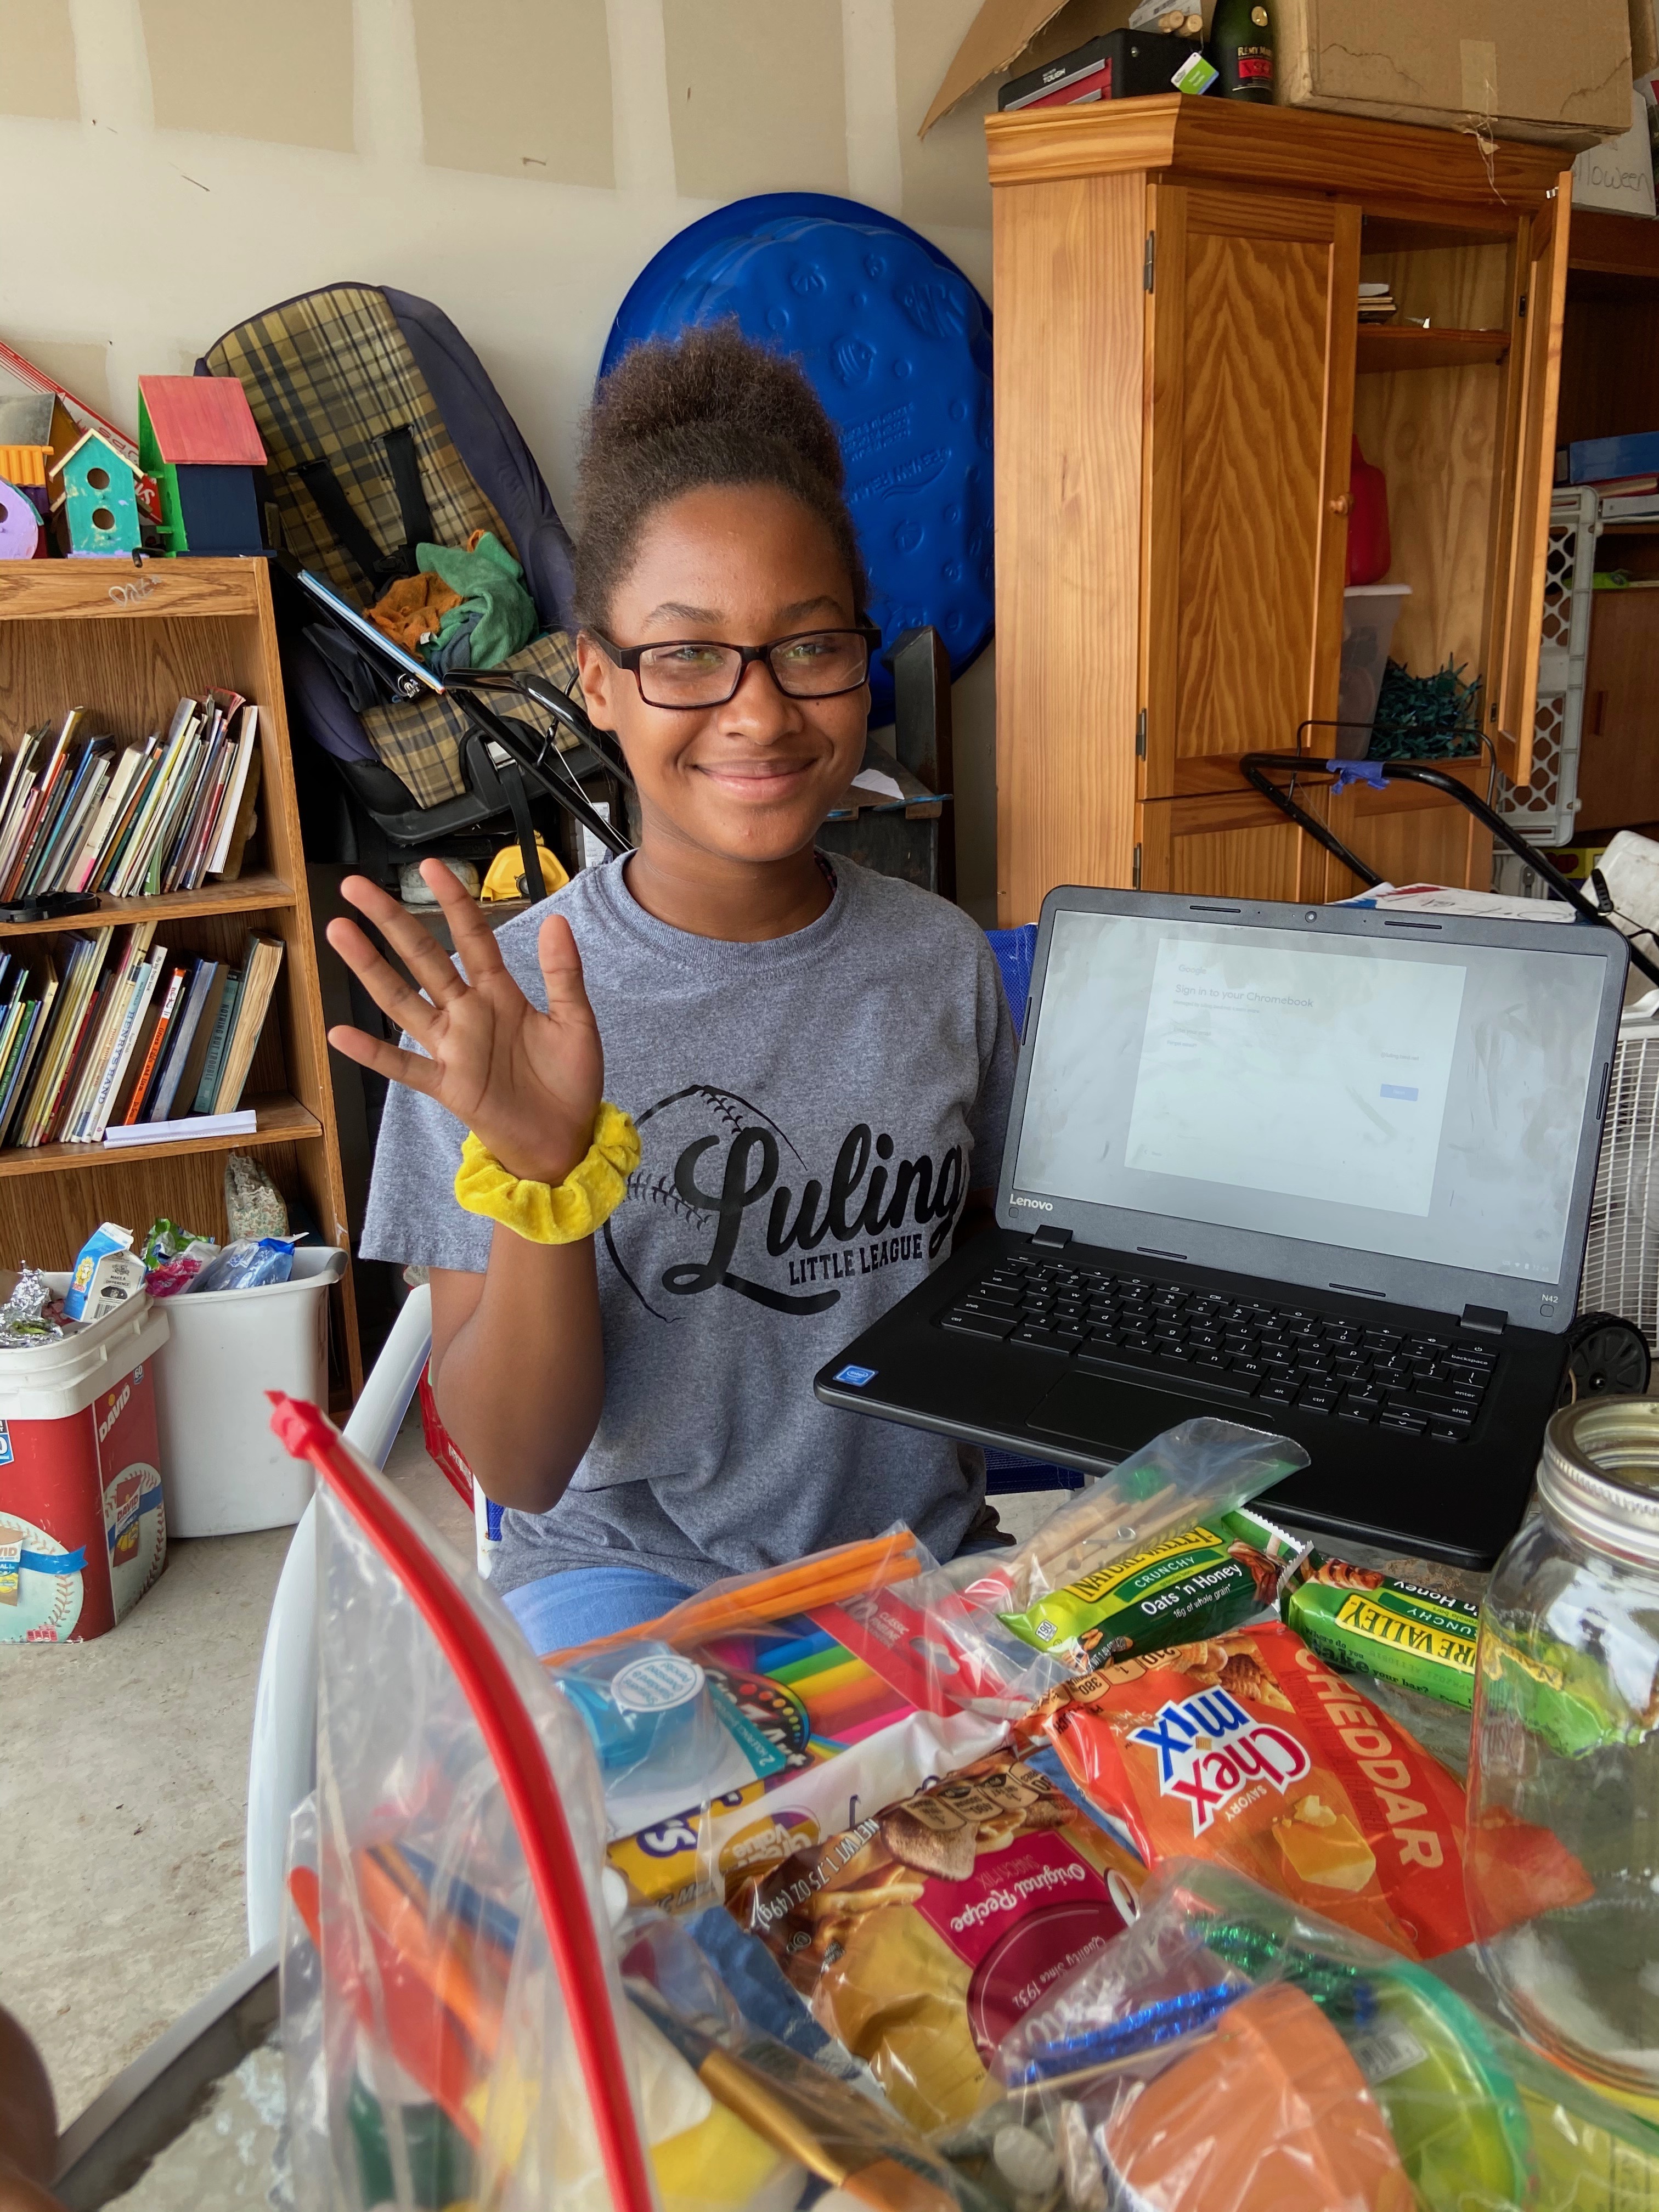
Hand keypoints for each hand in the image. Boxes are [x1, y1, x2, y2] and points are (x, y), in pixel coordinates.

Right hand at [326, 859, 603, 1187]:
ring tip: (339, 932)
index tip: (431, 866)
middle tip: (355, 886)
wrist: (565, 1139)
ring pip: (403, 1000)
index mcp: (500, 994)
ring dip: (370, 968)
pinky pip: (404, 1067)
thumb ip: (563, 974)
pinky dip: (373, 1053)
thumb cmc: (570, 1081)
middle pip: (423, 957)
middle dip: (391, 920)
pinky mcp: (448, 1085)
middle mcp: (468, 1014)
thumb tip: (556, 920)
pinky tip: (340, 1035)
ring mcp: (453, 1048)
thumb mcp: (576, 1022)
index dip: (453, 901)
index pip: (471, 936)